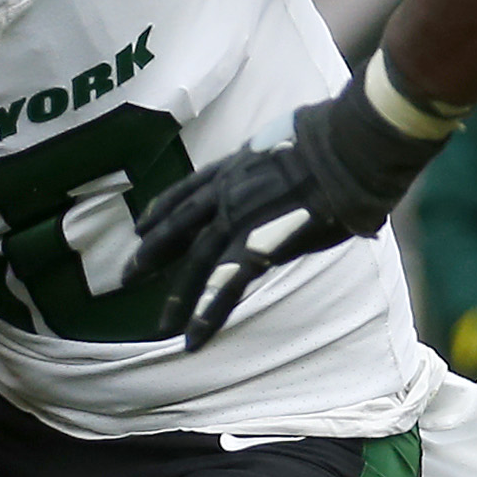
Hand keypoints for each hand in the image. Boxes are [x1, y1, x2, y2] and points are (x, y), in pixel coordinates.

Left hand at [129, 72, 448, 350]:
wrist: (349, 146)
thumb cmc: (340, 137)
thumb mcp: (298, 140)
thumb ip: (289, 159)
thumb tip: (308, 160)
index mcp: (236, 164)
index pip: (188, 189)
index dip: (162, 208)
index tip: (141, 224)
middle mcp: (227, 191)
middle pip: (178, 227)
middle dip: (151, 253)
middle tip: (127, 275)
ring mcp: (238, 220)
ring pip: (196, 265)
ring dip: (177, 298)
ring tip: (161, 325)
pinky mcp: (258, 248)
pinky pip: (225, 289)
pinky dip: (208, 316)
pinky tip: (193, 339)